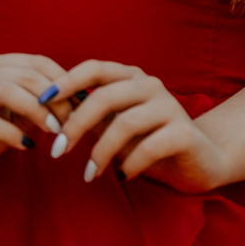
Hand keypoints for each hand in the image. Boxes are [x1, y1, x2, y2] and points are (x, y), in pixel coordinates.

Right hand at [0, 53, 72, 184]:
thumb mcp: (13, 118)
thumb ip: (37, 108)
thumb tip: (75, 106)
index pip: (37, 63)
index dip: (64, 81)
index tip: (83, 104)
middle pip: (25, 74)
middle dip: (55, 96)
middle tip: (72, 120)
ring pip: (5, 90)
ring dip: (35, 109)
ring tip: (55, 130)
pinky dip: (10, 132)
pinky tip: (27, 146)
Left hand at [41, 60, 225, 193]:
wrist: (202, 160)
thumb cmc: (150, 141)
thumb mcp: (115, 126)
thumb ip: (90, 115)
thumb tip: (48, 112)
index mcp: (132, 77)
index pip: (94, 68)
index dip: (66, 81)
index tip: (42, 102)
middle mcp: (151, 86)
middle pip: (104, 97)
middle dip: (76, 125)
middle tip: (57, 150)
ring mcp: (170, 107)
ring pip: (124, 123)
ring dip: (100, 152)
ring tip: (89, 174)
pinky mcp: (184, 132)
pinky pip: (149, 147)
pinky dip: (130, 164)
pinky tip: (122, 176)